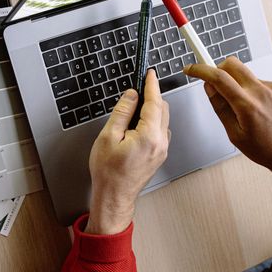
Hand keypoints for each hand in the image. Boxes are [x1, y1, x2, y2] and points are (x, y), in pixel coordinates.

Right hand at [86, 70, 169, 234]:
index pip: (155, 102)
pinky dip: (151, 123)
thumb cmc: (109, 172)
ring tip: (131, 114)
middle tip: (135, 92)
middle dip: (151, 98)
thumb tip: (131, 95)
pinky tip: (136, 128)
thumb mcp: (108, 136)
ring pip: (162, 120)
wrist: (114, 197)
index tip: (149, 74)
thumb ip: (122, 112)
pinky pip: (160, 131)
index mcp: (149, 136)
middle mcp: (160, 142)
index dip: (151, 85)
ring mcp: (162, 150)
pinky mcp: (160, 155)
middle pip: (162, 109)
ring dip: (151, 111)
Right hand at [184, 57, 271, 192]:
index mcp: (247, 105)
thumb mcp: (234, 134)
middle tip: (218, 86)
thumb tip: (209, 87)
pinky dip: (254, 90)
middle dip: (219, 70)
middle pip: (232, 64)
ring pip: (246, 74)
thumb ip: (220, 107)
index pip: (218, 77)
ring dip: (239, 84)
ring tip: (246, 109)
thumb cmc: (264, 148)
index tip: (191, 69)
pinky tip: (260, 108)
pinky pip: (259, 81)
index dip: (201, 70)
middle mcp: (261, 92)